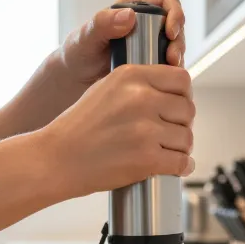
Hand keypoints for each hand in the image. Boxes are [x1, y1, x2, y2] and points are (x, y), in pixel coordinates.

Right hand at [42, 63, 194, 198]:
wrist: (56, 159)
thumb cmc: (78, 129)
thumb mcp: (106, 89)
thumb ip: (138, 86)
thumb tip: (173, 95)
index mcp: (131, 76)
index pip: (181, 80)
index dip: (183, 96)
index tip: (176, 109)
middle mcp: (141, 98)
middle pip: (187, 110)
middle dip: (181, 124)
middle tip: (170, 135)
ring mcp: (145, 129)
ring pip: (186, 138)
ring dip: (180, 148)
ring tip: (167, 152)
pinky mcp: (147, 158)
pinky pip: (181, 162)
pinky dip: (181, 167)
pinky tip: (175, 167)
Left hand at [59, 0, 185, 96]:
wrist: (76, 80)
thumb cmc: (78, 54)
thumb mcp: (86, 37)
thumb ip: (103, 23)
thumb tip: (130, 15)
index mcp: (134, 9)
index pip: (166, 4)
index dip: (175, 15)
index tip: (171, 33)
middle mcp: (146, 27)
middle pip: (176, 29)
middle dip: (179, 44)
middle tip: (172, 60)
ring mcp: (151, 49)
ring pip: (176, 51)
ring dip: (178, 62)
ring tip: (169, 73)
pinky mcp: (152, 69)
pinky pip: (169, 70)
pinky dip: (171, 77)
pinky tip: (166, 85)